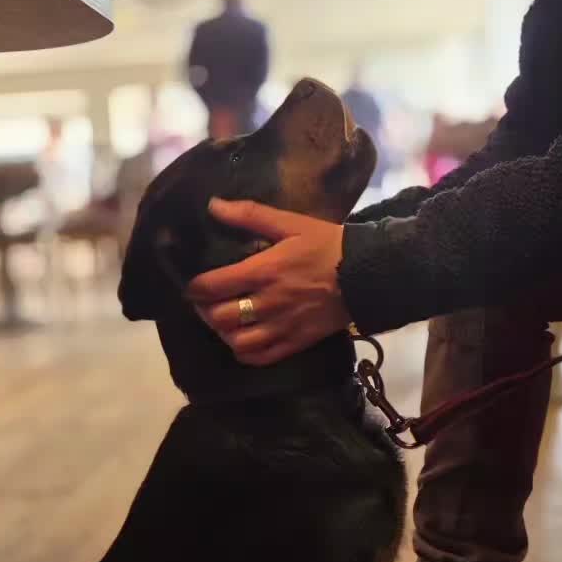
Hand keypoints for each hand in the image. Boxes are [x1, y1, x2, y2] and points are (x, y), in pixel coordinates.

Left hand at [185, 200, 349, 365]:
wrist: (367, 273)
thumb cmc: (326, 244)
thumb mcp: (290, 223)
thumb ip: (250, 215)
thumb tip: (213, 204)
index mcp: (263, 271)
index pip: (212, 286)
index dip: (194, 288)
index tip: (194, 285)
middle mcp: (268, 302)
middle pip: (219, 317)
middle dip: (205, 310)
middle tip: (206, 303)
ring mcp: (282, 326)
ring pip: (236, 341)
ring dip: (223, 333)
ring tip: (223, 322)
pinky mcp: (296, 342)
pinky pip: (260, 357)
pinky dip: (244, 352)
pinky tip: (242, 341)